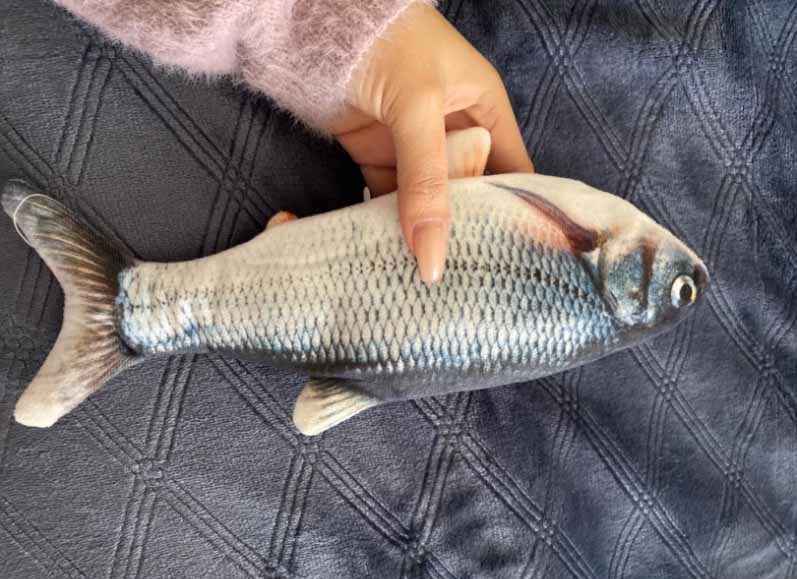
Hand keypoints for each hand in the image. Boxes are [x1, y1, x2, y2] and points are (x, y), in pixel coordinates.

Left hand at [330, 2, 533, 283]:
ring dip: (424, 234)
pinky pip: (388, 200)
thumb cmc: (387, 43)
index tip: (518, 261)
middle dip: (467, 233)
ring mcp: (414, 148)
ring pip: (427, 202)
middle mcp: (454, 133)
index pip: (514, 172)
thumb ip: (427, 181)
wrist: (315, 24)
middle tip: (468, 284)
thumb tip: (432, 256)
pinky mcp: (377, 157)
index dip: (518, 213)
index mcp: (485, 111)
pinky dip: (387, 225)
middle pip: (469, 195)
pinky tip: (391, 256)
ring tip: (429, 281)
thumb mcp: (419, 108)